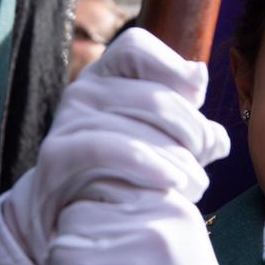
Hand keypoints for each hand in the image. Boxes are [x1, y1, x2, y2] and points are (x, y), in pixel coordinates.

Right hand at [0, 28, 228, 264]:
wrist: (68, 217)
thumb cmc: (123, 172)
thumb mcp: (160, 139)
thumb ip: (184, 112)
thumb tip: (199, 73)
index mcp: (106, 75)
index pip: (136, 47)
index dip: (172, 67)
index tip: (197, 100)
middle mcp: (83, 90)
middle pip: (153, 95)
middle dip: (192, 129)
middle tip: (207, 156)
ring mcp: (67, 120)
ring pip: (136, 126)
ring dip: (178, 158)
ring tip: (196, 184)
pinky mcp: (57, 155)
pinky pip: (107, 149)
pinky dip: (146, 164)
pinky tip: (171, 183)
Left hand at [47, 188, 264, 264]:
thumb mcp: (181, 229)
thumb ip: (144, 202)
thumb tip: (93, 184)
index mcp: (165, 206)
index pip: (100, 186)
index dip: (93, 212)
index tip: (103, 234)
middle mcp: (145, 230)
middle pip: (73, 217)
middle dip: (76, 241)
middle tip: (96, 264)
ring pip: (58, 252)